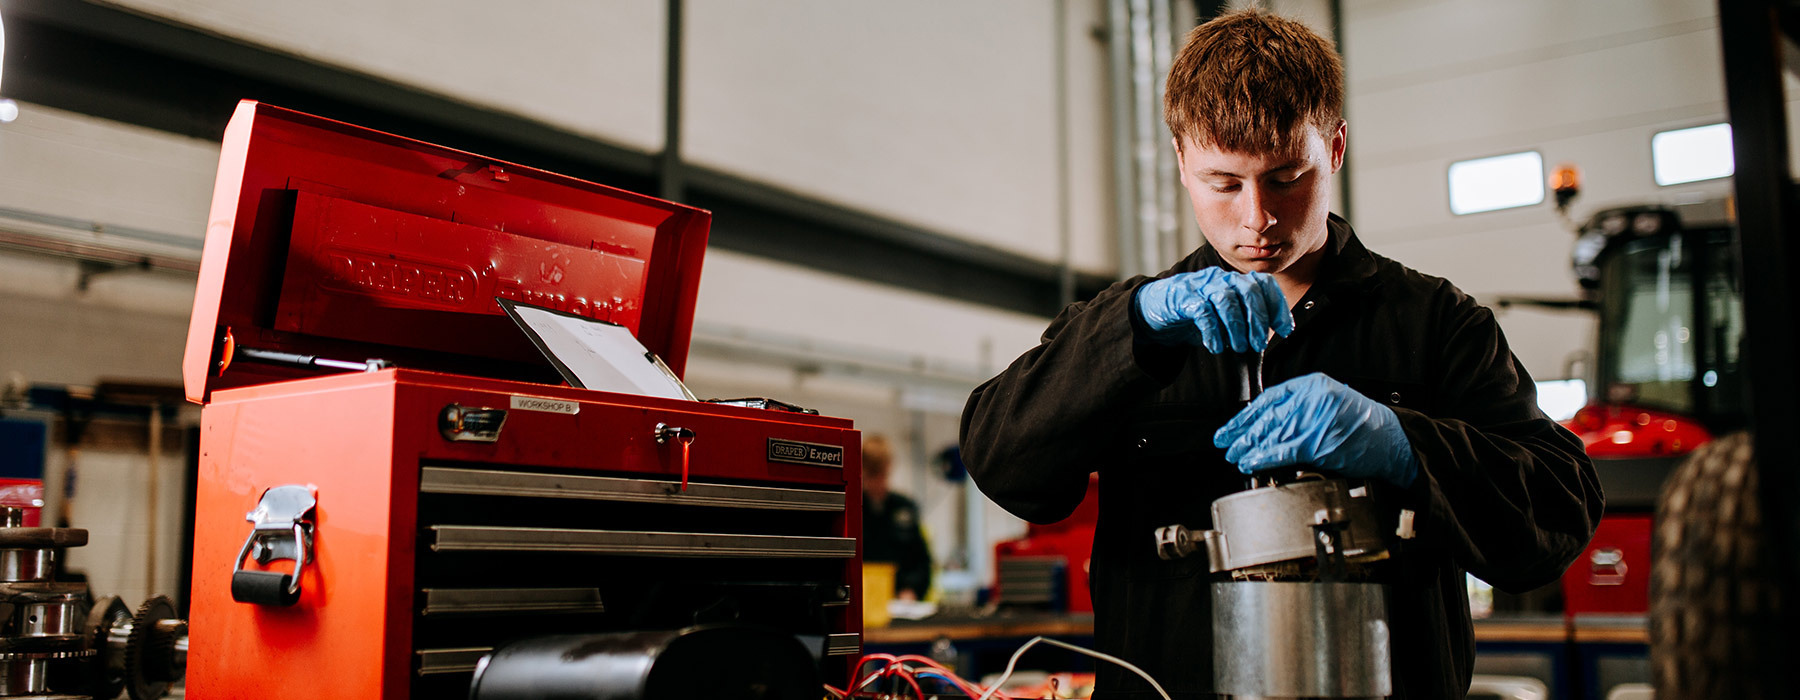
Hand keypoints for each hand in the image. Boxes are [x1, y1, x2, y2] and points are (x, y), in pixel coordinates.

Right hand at [1136, 268, 1294, 352]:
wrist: (1156, 309)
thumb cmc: (1195, 314)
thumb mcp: (1223, 316)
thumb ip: (1244, 322)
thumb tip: (1268, 338)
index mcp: (1234, 281)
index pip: (1264, 284)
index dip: (1278, 306)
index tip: (1285, 330)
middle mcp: (1221, 278)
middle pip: (1248, 290)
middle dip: (1258, 318)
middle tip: (1260, 343)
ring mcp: (1201, 286)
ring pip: (1227, 300)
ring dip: (1237, 326)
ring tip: (1240, 347)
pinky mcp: (1183, 297)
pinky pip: (1203, 312)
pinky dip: (1213, 331)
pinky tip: (1217, 346)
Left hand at [1212, 373, 1419, 487]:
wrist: (1392, 440)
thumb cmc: (1363, 426)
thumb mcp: (1330, 403)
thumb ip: (1301, 409)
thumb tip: (1267, 426)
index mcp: (1313, 385)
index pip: (1271, 397)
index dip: (1248, 414)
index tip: (1234, 424)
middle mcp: (1312, 398)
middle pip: (1268, 416)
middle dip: (1242, 431)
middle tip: (1225, 441)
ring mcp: (1315, 420)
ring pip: (1272, 434)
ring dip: (1249, 447)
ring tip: (1234, 454)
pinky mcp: (1318, 442)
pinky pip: (1283, 450)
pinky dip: (1263, 457)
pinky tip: (1251, 461)